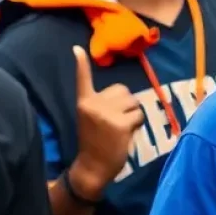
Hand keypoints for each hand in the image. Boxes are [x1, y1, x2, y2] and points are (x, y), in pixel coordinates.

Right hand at [69, 46, 143, 199]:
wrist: (93, 166)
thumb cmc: (93, 141)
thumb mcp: (90, 118)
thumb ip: (102, 104)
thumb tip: (126, 96)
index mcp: (84, 101)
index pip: (83, 78)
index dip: (81, 62)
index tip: (77, 48)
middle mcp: (94, 103)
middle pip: (123, 90)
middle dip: (126, 103)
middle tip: (118, 119)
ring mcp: (107, 113)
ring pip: (133, 103)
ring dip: (133, 114)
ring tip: (123, 128)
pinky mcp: (121, 124)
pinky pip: (138, 116)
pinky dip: (137, 125)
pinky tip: (127, 135)